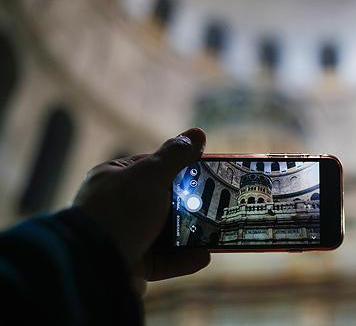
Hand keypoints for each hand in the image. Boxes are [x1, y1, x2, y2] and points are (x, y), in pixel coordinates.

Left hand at [72, 128, 209, 293]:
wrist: (93, 267)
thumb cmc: (120, 212)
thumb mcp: (151, 175)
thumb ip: (176, 156)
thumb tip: (197, 133)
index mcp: (114, 178)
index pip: (152, 166)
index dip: (180, 167)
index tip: (206, 170)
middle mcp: (117, 206)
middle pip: (162, 200)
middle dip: (190, 202)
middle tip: (217, 201)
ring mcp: (124, 236)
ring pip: (166, 231)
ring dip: (191, 232)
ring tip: (215, 229)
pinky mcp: (132, 264)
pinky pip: (164, 260)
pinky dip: (184, 258)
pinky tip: (204, 255)